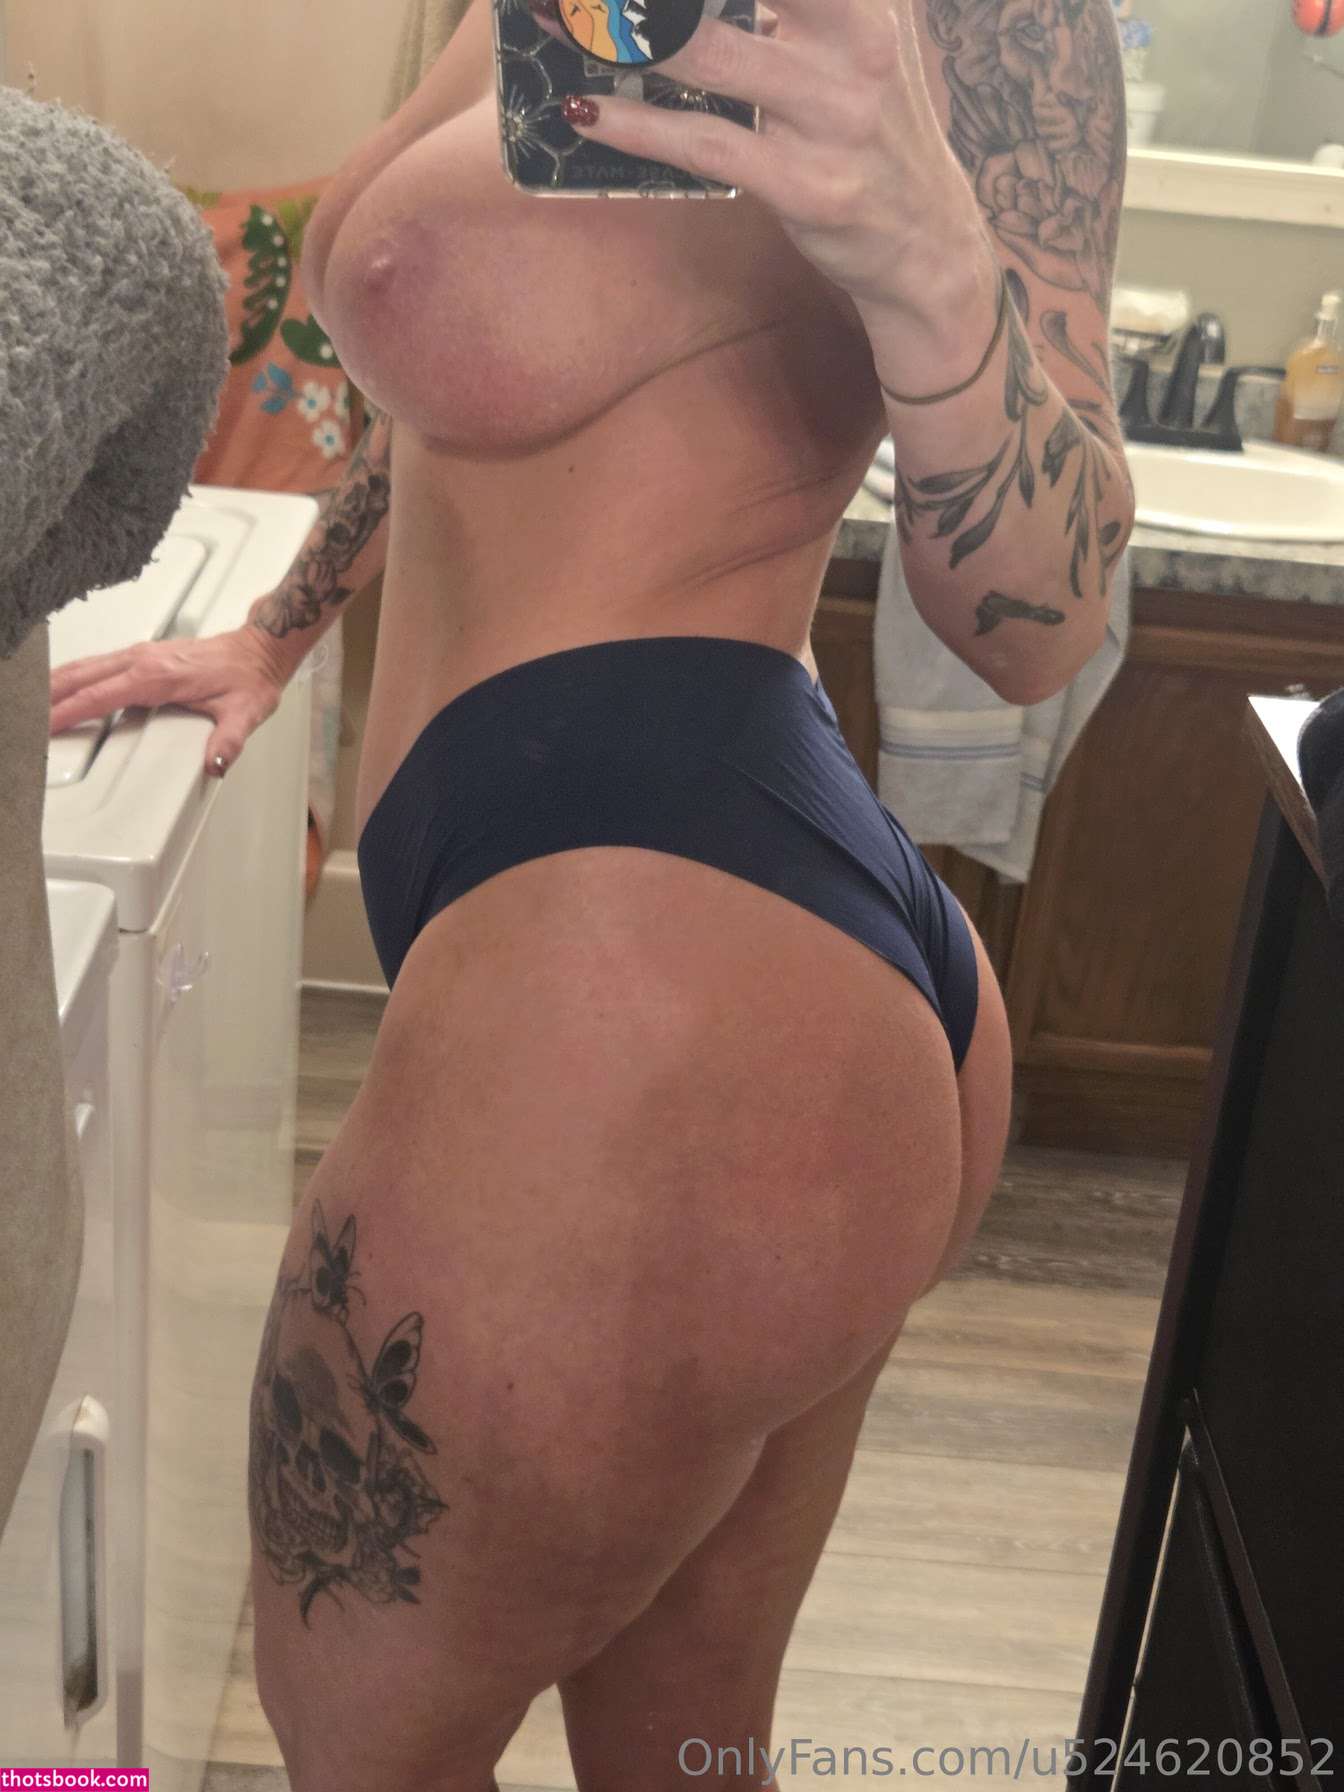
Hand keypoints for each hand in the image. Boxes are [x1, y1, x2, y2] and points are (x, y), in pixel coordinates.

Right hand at [49, 623, 287, 776]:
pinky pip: (99, 663)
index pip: (100, 695)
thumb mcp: (245, 714)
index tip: (45, 724)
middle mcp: (143, 659)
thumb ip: (229, 741)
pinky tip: (64, 685)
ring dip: (57, 682)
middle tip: (24, 717)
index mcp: (157, 676)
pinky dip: (75, 675)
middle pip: (82, 676)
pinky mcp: (143, 654)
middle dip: (49, 695)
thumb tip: (215, 764)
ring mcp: (141, 654)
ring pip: (86, 666)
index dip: (69, 711)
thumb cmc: (249, 678)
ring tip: (32, 701)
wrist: (259, 650)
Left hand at [552, 0, 990, 317]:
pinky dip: (636, 125)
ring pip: (706, 52)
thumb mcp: (852, 36)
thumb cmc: (870, 127)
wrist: (928, 241)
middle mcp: (858, 40)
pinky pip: (705, 143)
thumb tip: (671, 3)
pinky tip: (587, 113)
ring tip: (552, 18)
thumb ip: (788, 5)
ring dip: (616, 32)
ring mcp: (834, 117)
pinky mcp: (808, 185)